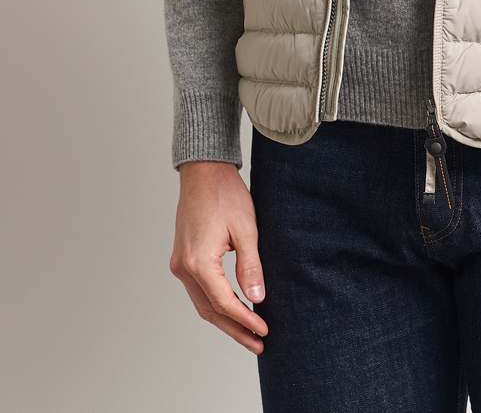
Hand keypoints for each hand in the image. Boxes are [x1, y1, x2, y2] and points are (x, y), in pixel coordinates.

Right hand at [169, 161, 268, 353]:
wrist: (204, 171)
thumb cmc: (225, 194)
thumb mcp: (247, 229)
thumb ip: (251, 265)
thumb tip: (257, 297)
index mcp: (198, 262)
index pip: (224, 303)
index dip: (245, 320)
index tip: (264, 330)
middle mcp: (183, 267)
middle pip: (210, 310)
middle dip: (234, 330)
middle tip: (258, 343)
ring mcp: (179, 263)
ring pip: (202, 303)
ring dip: (224, 320)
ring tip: (248, 333)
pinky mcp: (182, 257)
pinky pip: (198, 290)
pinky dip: (215, 303)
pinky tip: (232, 308)